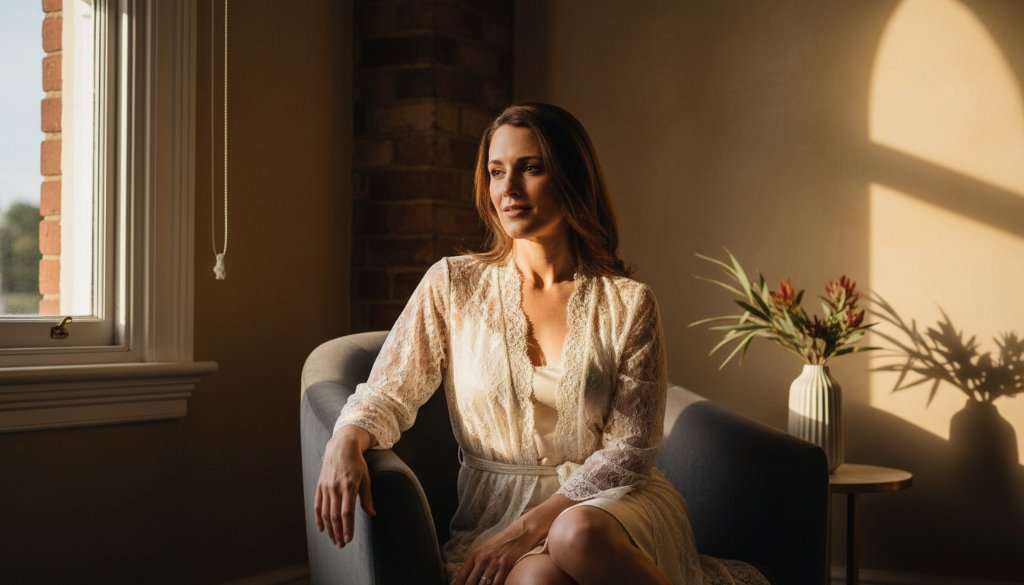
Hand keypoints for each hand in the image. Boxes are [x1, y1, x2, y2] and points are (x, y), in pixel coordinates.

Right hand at [314, 426, 376, 546]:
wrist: (341, 447)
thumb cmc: (357, 463)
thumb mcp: (366, 478)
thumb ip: (367, 497)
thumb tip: (372, 514)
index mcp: (349, 486)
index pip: (346, 512)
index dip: (347, 527)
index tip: (348, 539)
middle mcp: (335, 488)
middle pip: (334, 516)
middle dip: (338, 533)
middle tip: (341, 545)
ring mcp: (326, 487)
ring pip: (325, 513)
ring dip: (329, 529)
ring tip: (334, 540)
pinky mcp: (320, 486)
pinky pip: (317, 505)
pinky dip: (318, 518)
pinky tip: (321, 528)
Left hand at [454, 521, 539, 584]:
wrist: (520, 533)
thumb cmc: (502, 542)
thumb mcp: (484, 549)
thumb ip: (475, 563)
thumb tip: (468, 579)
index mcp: (474, 555)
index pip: (461, 576)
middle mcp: (482, 559)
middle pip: (470, 583)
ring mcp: (494, 564)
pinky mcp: (505, 567)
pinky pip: (497, 584)